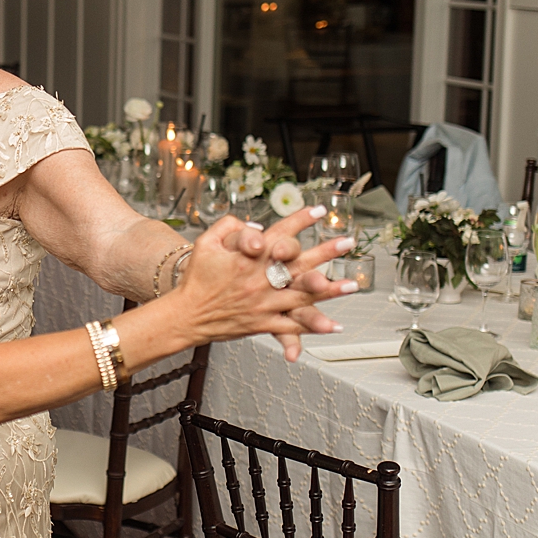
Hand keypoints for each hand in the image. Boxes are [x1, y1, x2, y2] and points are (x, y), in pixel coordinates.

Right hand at [171, 209, 354, 358]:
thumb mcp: (206, 243)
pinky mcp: (262, 324)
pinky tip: (333, 325)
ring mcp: (262, 303)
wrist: (185, 315)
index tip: (319, 211)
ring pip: (301, 295)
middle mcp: (259, 279)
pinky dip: (313, 327)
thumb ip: (229, 227)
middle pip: (297, 263)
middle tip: (347, 242)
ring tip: (352, 285)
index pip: (278, 233)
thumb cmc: (195, 279)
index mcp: (247, 258)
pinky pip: (291, 326)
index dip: (300, 220)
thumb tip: (256, 228)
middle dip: (325, 251)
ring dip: (329, 290)